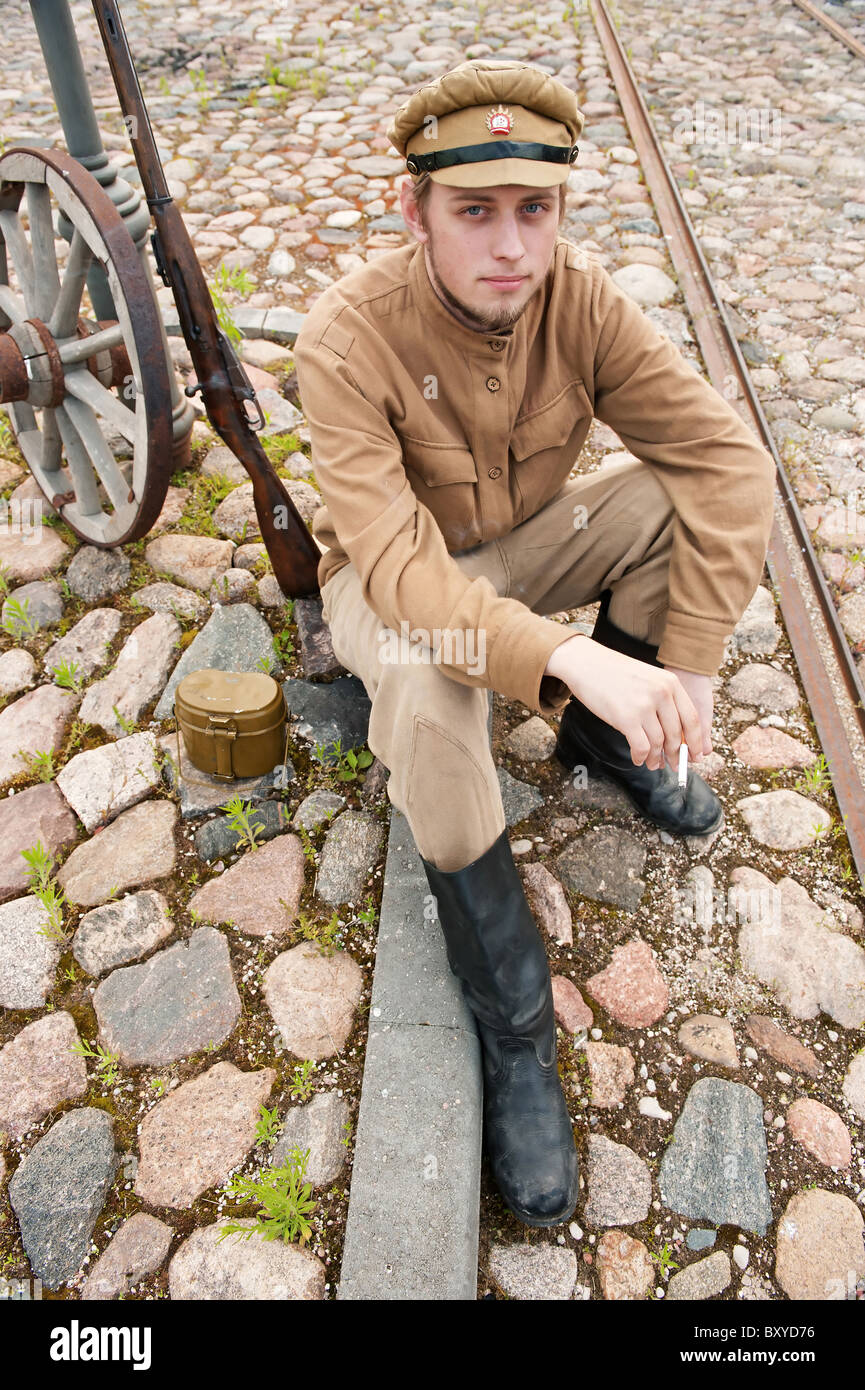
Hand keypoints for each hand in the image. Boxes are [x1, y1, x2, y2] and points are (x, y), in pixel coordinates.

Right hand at [545, 636, 705, 769]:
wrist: (586, 663)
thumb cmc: (615, 672)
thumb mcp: (648, 679)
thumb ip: (664, 701)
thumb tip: (675, 735)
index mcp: (670, 683)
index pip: (691, 718)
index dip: (696, 741)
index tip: (696, 754)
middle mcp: (661, 693)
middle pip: (677, 734)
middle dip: (675, 754)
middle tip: (672, 764)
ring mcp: (644, 706)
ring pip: (659, 743)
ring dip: (656, 758)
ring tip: (653, 764)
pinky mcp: (626, 718)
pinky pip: (641, 747)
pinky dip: (641, 757)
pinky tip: (637, 759)